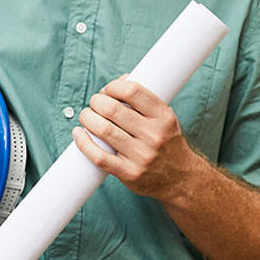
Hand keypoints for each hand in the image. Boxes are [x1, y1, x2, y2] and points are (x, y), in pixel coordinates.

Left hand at [72, 77, 198, 201]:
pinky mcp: (129, 173)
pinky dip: (84, 143)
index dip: (113, 86)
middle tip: (94, 103)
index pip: (133, 91)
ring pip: (104, 130)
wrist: (180, 179)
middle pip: (113, 109)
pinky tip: (79, 134)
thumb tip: (120, 80)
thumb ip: (144, 101)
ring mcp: (141, 156)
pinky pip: (100, 156)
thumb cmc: (167, 144)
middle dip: (96, 102)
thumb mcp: (165, 119)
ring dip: (87, 119)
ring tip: (86, 117)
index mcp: (163, 117)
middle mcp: (153, 135)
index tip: (107, 90)